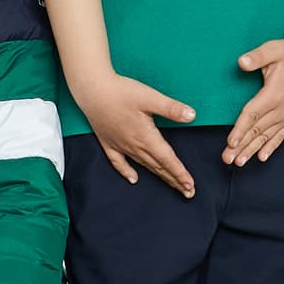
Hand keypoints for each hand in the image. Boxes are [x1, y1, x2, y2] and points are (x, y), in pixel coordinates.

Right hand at [69, 64, 196, 193]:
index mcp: (146, 136)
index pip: (167, 160)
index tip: (190, 186)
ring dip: (159, 176)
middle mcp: (134, 145)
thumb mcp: (149, 97)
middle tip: (188, 193)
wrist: (92, 90)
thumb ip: (171, 108)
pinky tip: (133, 179)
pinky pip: (119, 163)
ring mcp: (120, 146)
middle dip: (174, 180)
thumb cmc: (120, 92)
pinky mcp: (109, 143)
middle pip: (158, 167)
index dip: (180, 174)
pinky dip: (127, 172)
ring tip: (171, 186)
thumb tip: (192, 116)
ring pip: (144, 166)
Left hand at [223, 39, 283, 166]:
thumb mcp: (272, 50)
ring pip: (266, 136)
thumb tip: (242, 62)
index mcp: (273, 94)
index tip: (230, 142)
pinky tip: (261, 157)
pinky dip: (271, 147)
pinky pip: (280, 135)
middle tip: (227, 159)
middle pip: (257, 130)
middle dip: (241, 146)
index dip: (240, 130)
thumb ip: (256, 57)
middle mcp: (281, 108)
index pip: (252, 115)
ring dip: (252, 150)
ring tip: (239, 163)